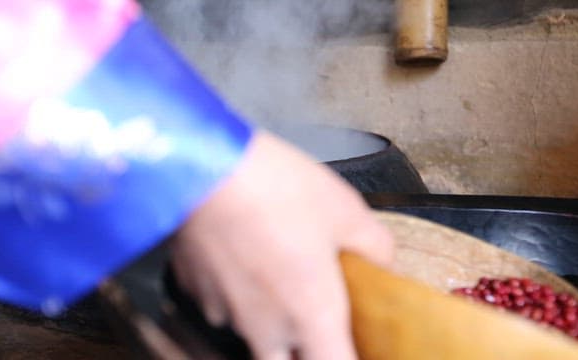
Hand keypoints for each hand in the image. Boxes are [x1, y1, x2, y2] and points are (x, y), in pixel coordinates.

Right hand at [170, 131, 392, 359]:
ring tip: (276, 270)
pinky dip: (234, 290)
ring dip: (267, 316)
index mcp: (311, 314)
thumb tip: (382, 260)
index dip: (342, 358)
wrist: (206, 168)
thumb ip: (374, 246)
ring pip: (251, 333)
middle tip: (311, 318)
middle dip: (300, 349)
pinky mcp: (194, 289)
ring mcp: (224, 311)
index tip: (348, 343)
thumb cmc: (276, 189)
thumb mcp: (346, 210)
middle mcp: (266, 326)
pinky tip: (243, 254)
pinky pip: (221, 303)